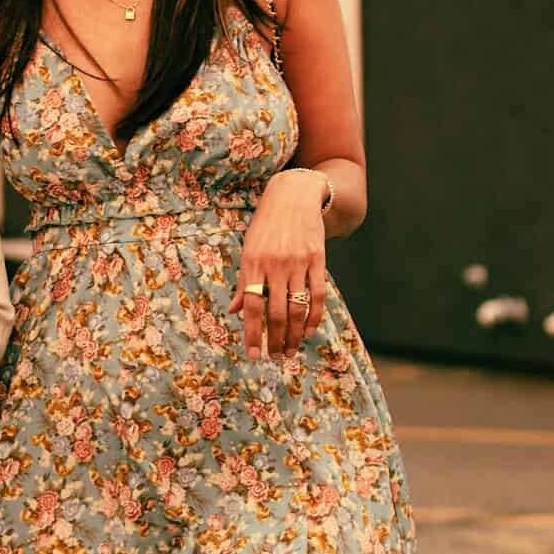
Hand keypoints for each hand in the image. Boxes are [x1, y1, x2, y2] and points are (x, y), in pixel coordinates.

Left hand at [229, 169, 328, 358]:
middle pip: (276, 312)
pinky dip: (314, 316)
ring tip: (292, 350)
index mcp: (253, 263)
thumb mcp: (248, 249)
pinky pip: (317, 295)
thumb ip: (244, 281)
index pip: (252, 306)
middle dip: (276, 340)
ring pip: (297, 308)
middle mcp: (275, 264)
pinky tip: (310, 330)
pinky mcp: (318, 259)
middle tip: (277, 357)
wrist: (293, 196)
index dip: (252, 334)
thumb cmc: (265, 226)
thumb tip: (235, 311)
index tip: (253, 355)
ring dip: (295, 334)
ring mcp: (298, 262)